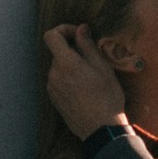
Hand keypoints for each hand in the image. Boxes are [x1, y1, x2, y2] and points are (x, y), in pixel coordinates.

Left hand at [44, 24, 126, 140]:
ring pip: (59, 66)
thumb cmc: (106, 98)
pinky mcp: (54, 98)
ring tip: (90, 77)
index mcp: (66, 63)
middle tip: (92, 60)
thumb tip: (81, 29)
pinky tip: (84, 89)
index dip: (64, 29)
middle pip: (57, 52)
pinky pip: (58, 80)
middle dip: (72, 50)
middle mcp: (54, 74)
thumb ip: (88, 45)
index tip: (79, 35)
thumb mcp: (102, 67)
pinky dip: (68, 78)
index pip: (51, 36)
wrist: (101, 129)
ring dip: (71, 65)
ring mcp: (52, 87)